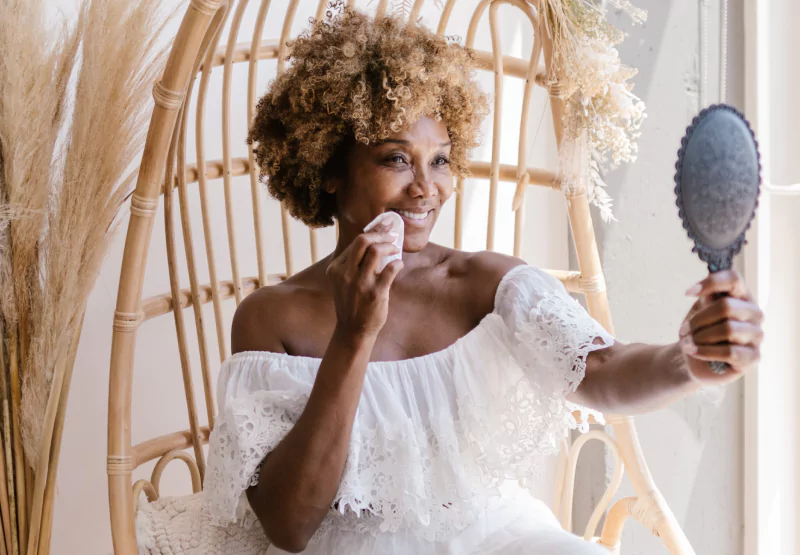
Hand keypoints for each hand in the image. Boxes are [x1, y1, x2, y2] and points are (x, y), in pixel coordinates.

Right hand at [326, 223, 403, 338]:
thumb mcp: (343, 281)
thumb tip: (373, 241)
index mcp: (336, 268)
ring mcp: (360, 283)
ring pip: (376, 251)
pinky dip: (397, 262)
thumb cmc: (351, 303)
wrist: (353, 330)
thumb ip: (352, 264)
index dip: (372, 232)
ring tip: (395, 248)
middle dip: (380, 233)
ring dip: (389, 246)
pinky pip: (391, 268)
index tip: (383, 227)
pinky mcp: (375, 293)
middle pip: (362, 241)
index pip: (354, 242)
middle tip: (391, 235)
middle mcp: (346, 274)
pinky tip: (398, 264)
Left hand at [678, 269, 763, 383]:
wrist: (694, 357)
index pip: (733, 279)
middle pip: (726, 306)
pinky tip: (694, 351)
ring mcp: (757, 334)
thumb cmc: (699, 330)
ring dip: (701, 337)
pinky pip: (730, 352)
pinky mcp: (754, 356)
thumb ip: (706, 299)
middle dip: (698, 320)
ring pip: (728, 329)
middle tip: (683, 330)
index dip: (711, 283)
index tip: (688, 293)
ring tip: (688, 343)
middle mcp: (754, 313)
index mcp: (741, 296)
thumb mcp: (699, 310)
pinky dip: (706, 351)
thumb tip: (707, 293)